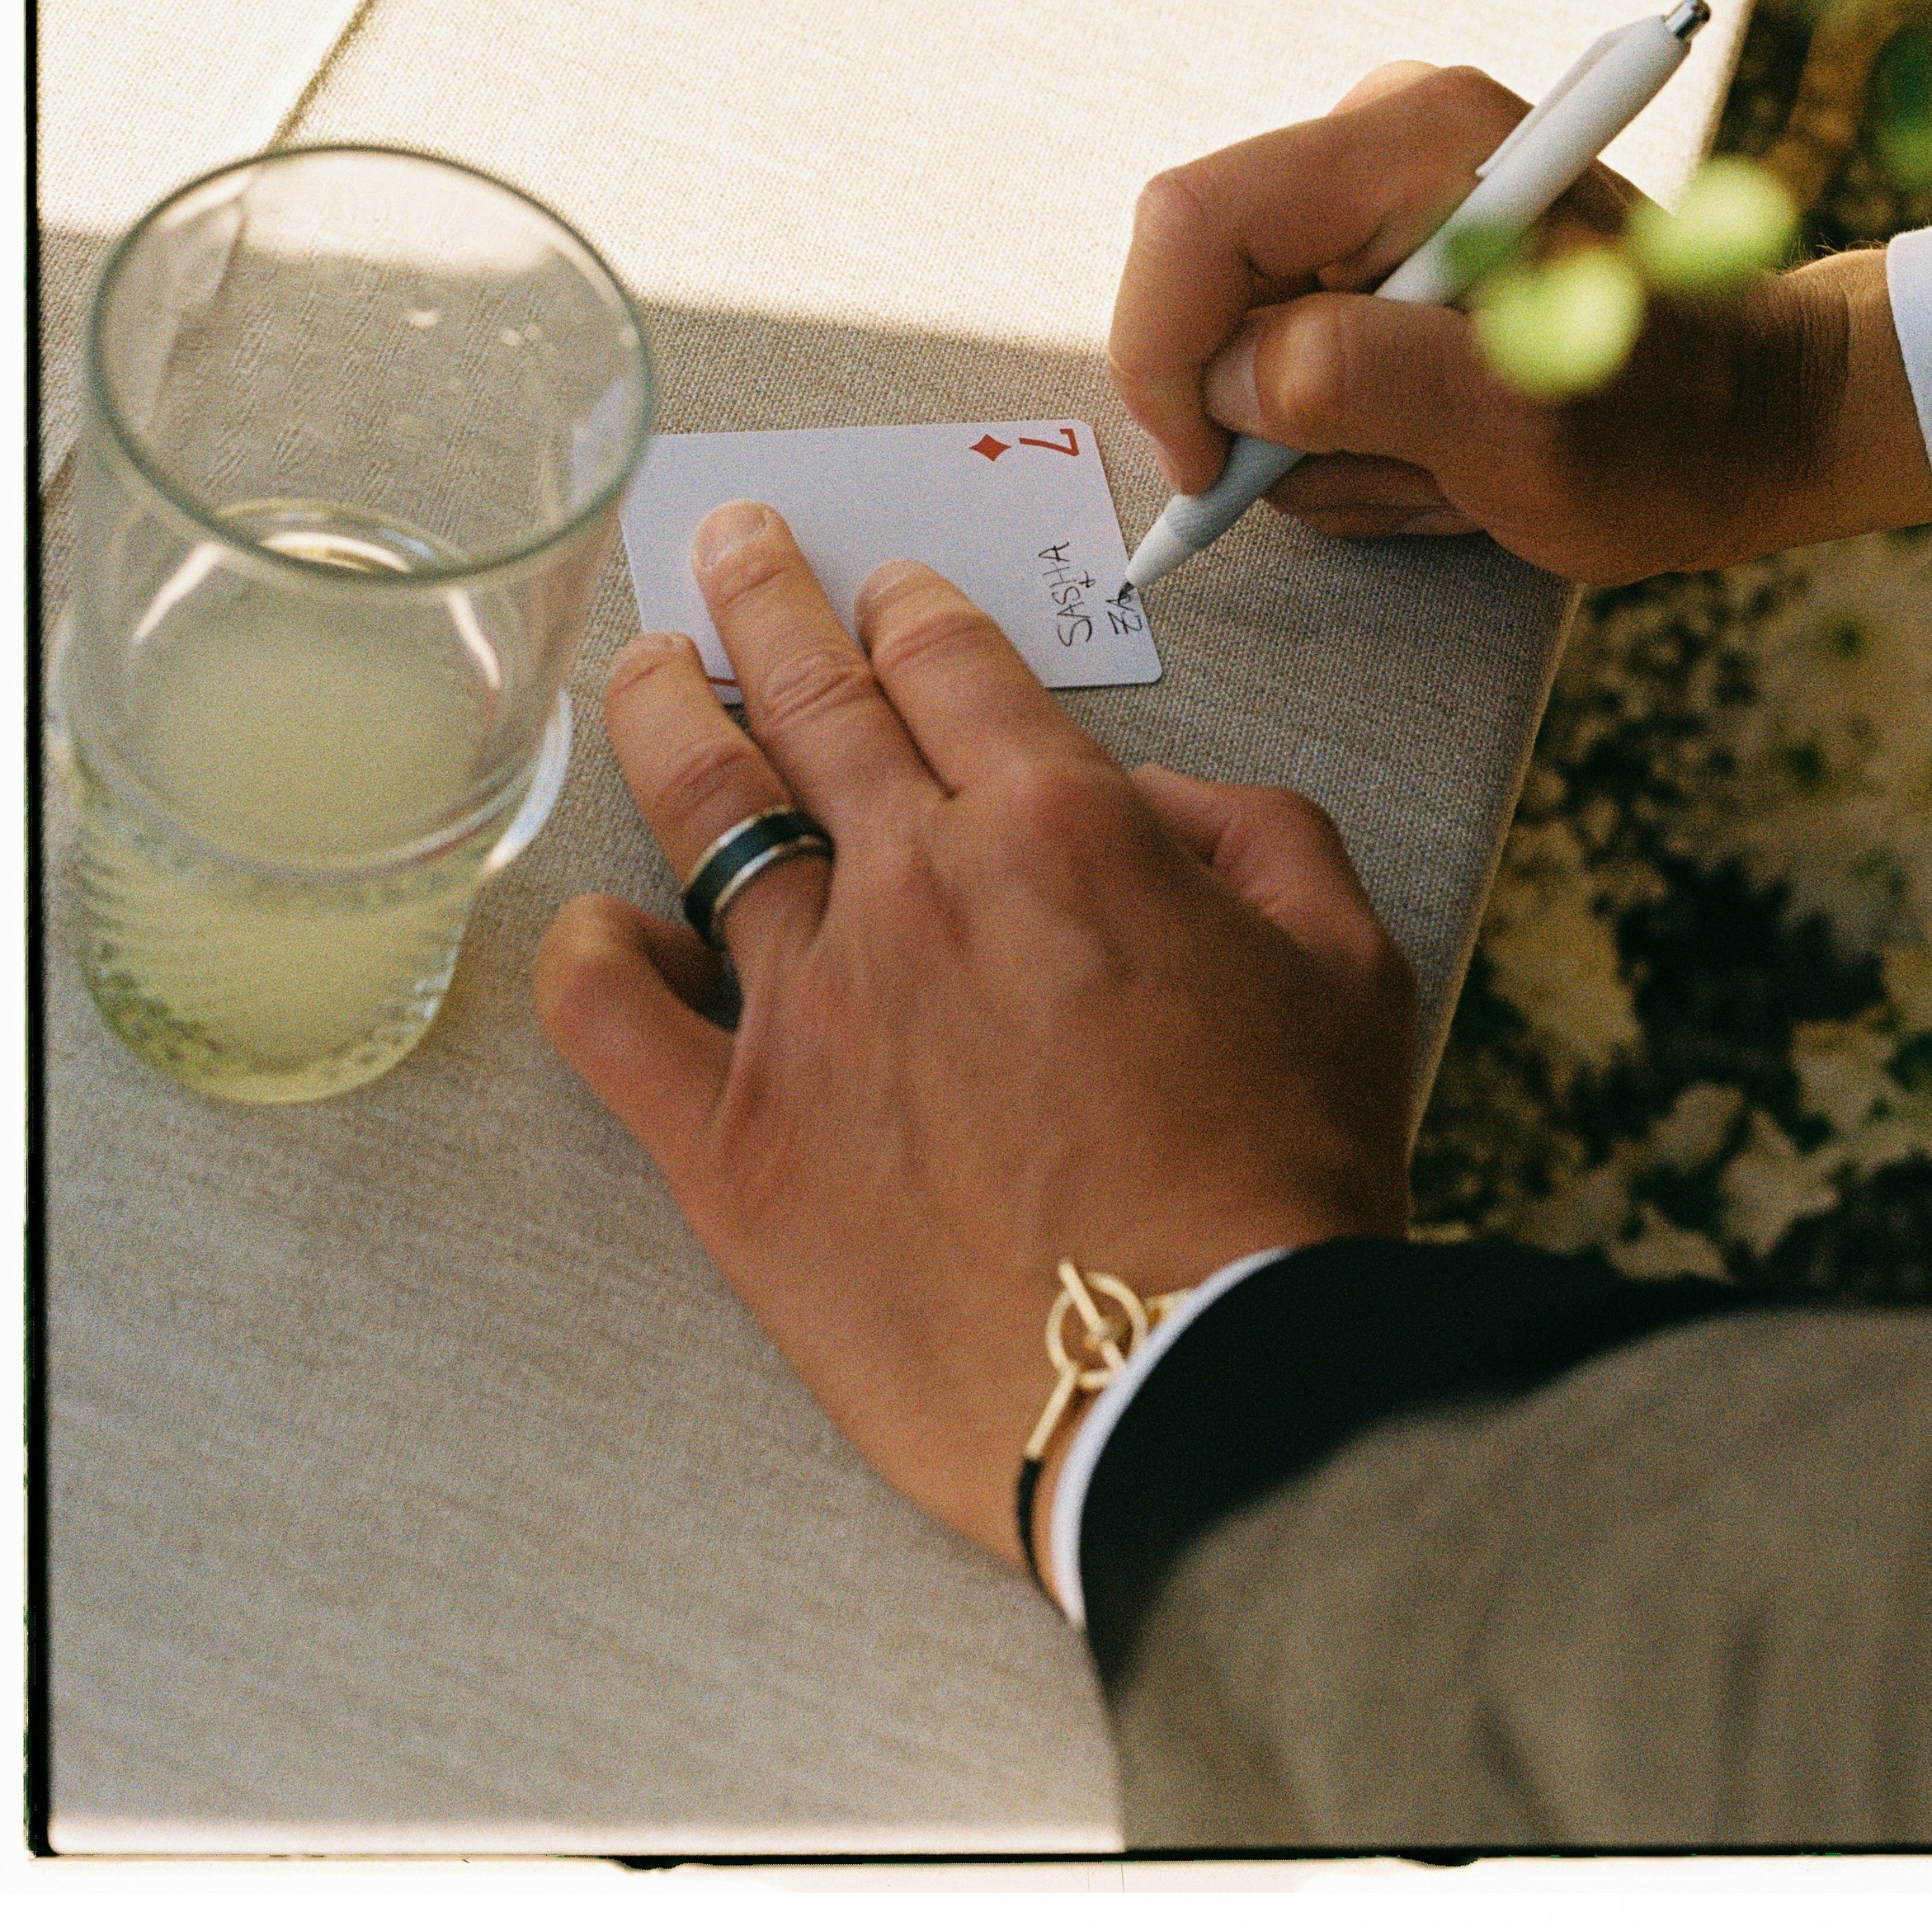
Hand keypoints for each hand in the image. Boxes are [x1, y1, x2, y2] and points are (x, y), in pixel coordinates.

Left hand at [535, 501, 1413, 1572]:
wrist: (1203, 1385)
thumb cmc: (1282, 1183)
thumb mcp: (1342, 964)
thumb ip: (1252, 834)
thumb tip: (1148, 797)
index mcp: (1055, 826)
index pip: (946, 661)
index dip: (907, 606)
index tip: (884, 587)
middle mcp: (915, 886)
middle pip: (808, 692)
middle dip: (761, 594)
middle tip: (729, 545)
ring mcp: (809, 1008)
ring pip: (703, 809)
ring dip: (667, 715)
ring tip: (648, 669)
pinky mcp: (736, 1142)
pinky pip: (612, 1015)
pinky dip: (589, 949)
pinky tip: (600, 921)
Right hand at [1108, 61, 1931, 583]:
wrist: (1760, 421)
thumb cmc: (1672, 431)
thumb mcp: (1520, 433)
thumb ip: (1360, 385)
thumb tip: (1226, 381)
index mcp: (1415, 143)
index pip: (1192, 222)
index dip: (1165, 356)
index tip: (1209, 472)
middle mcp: (1384, 134)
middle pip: (1210, 284)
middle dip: (1276, 414)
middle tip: (1407, 473)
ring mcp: (1379, 185)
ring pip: (1244, 335)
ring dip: (1325, 437)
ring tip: (1448, 466)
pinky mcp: (1381, 238)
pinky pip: (1290, 345)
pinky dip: (1347, 424)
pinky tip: (1442, 443)